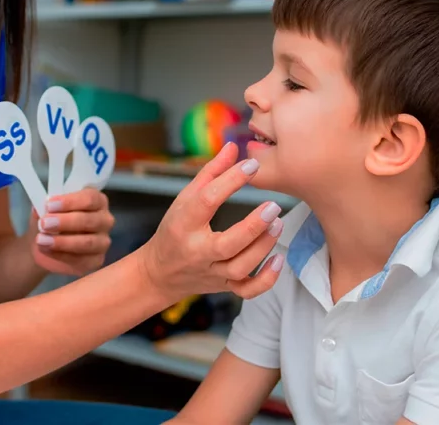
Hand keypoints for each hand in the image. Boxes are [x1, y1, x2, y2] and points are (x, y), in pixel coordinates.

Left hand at [28, 188, 114, 276]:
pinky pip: (81, 259)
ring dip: (63, 241)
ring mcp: (103, 241)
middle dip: (65, 222)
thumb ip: (44, 205)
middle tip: (44, 224)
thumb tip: (41, 208)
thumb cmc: (49, 219)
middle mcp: (105, 220)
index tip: (49, 205)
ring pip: (87, 242)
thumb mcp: (44, 208)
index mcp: (97, 200)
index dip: (70, 201)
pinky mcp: (96, 260)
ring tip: (42, 239)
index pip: (90, 198)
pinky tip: (46, 249)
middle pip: (89, 220)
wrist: (43, 243)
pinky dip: (60, 255)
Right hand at [136, 142, 283, 302]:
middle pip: (227, 244)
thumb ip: (210, 173)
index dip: (230, 180)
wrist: (159, 273)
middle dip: (253, 226)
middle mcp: (196, 252)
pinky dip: (266, 279)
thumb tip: (232, 147)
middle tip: (273, 206)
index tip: (252, 164)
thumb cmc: (174, 230)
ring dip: (262, 246)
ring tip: (278, 225)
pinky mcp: (223, 287)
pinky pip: (247, 290)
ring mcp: (211, 272)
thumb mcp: (184, 199)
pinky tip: (279, 259)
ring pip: (240, 267)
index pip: (207, 200)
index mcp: (183, 224)